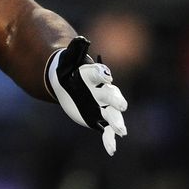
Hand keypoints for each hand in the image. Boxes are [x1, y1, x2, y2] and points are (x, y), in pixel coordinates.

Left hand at [46, 37, 128, 155]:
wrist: (68, 83)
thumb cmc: (68, 68)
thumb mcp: (67, 59)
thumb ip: (74, 50)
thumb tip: (81, 39)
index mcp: (94, 75)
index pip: (100, 73)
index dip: (102, 74)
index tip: (105, 76)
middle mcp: (102, 91)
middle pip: (111, 95)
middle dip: (116, 100)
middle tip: (122, 105)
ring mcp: (103, 106)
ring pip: (113, 114)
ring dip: (117, 122)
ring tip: (121, 131)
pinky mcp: (99, 118)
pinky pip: (106, 130)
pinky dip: (109, 139)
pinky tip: (111, 149)